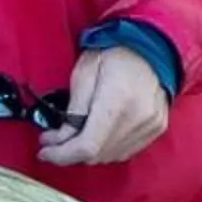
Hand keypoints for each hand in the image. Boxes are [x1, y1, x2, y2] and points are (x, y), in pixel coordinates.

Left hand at [37, 44, 171, 167]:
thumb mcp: (84, 73)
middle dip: (71, 152)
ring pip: (109, 157)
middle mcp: (138, 117)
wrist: (152, 45)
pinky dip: (108, 148)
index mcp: (117, 101)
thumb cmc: (114, 53)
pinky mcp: (157, 128)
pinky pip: (125, 151)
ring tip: (78, 133)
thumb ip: (72, 110)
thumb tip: (59, 139)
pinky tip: (99, 133)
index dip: (61, 155)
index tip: (45, 151)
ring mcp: (150, 124)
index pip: (87, 146)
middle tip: (57, 138)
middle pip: (96, 155)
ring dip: (89, 151)